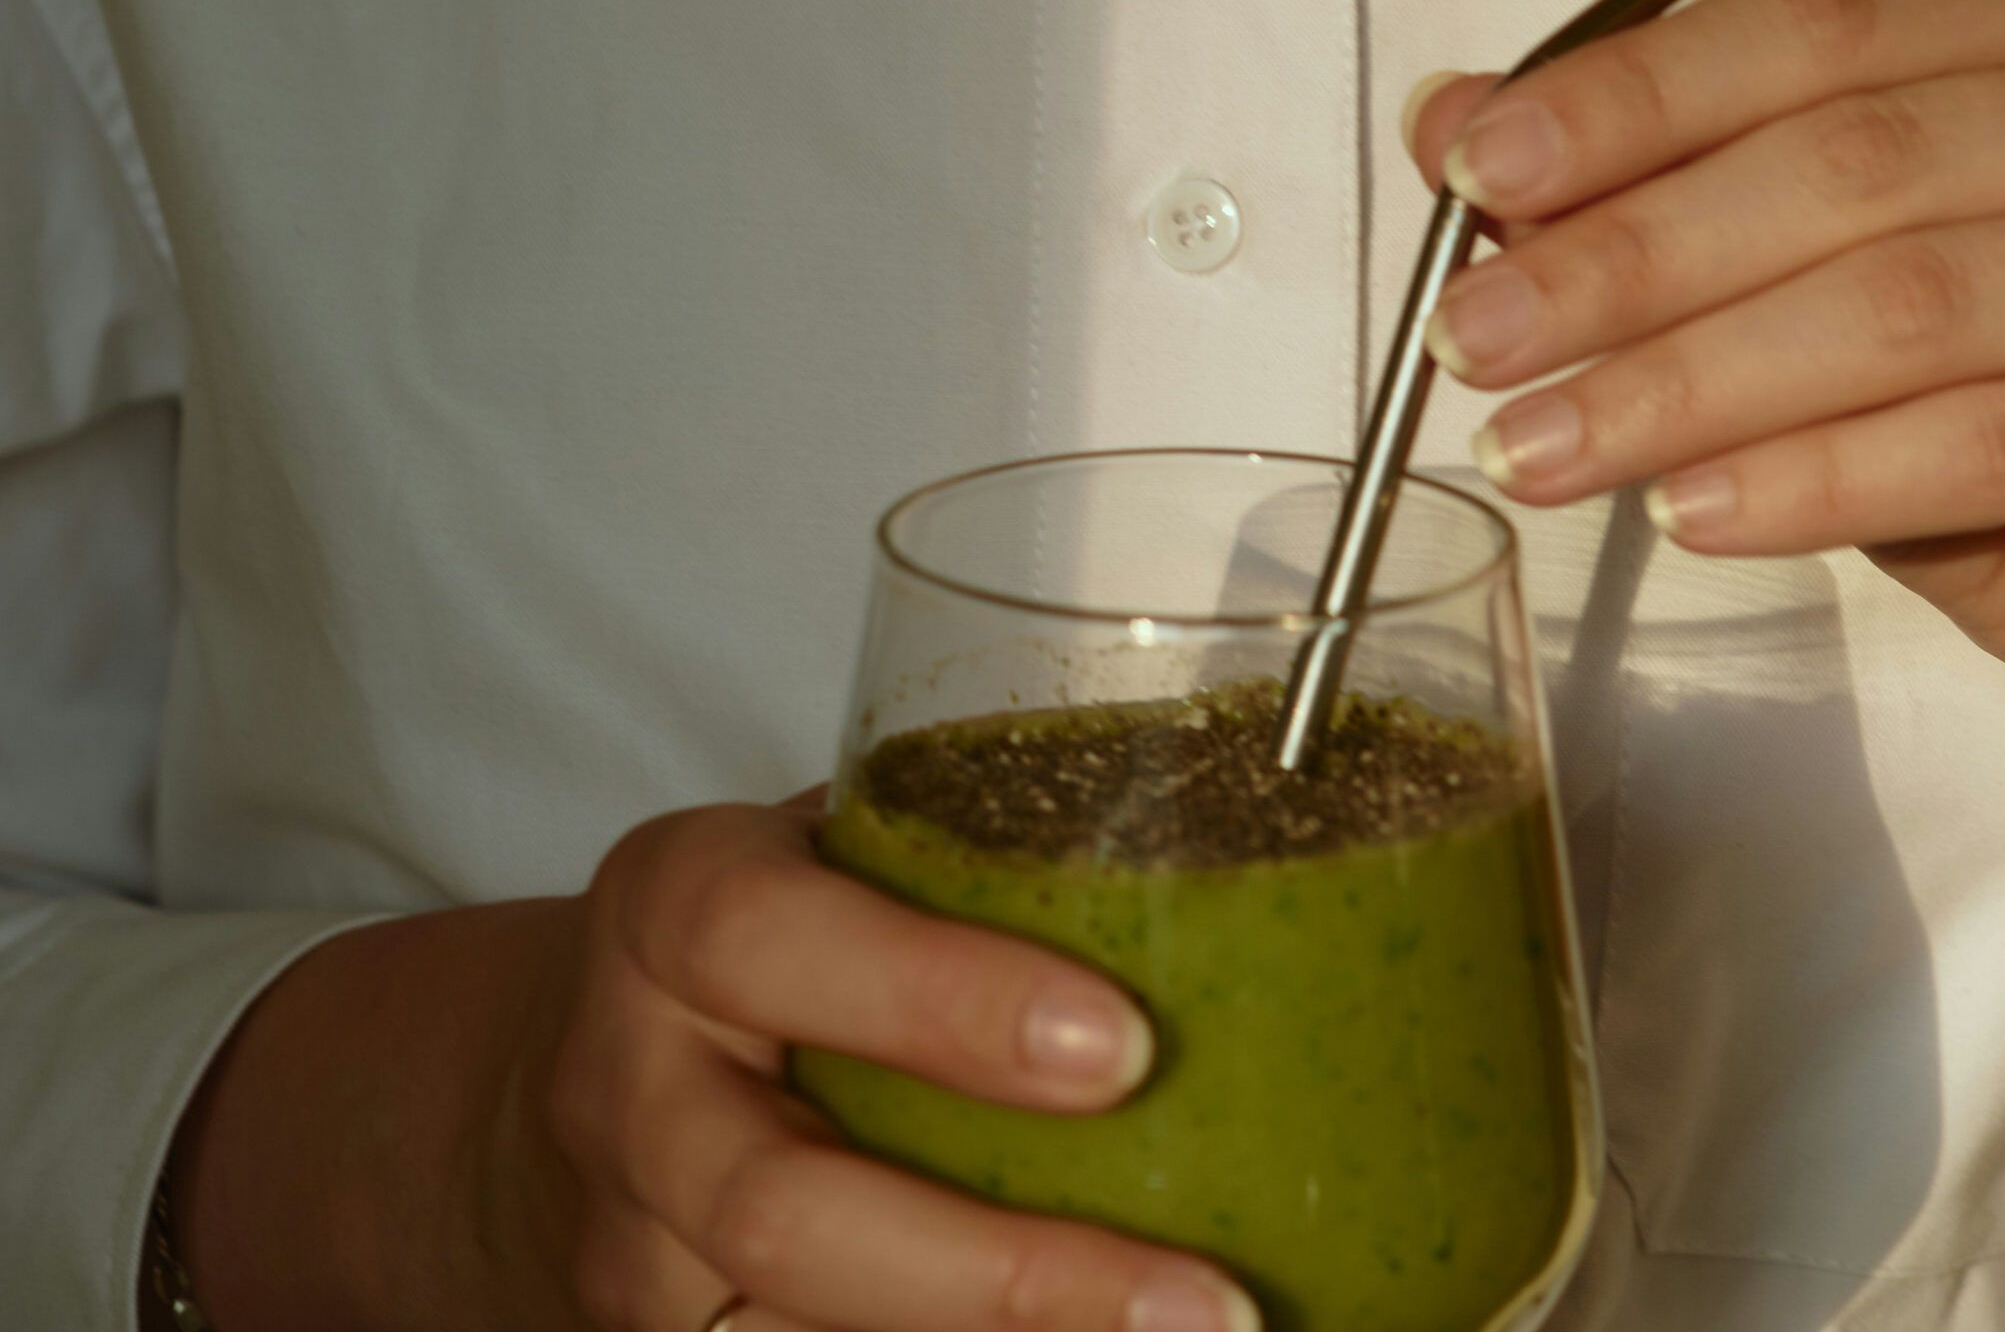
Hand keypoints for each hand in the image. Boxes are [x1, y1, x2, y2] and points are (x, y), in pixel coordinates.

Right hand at [165, 794, 1255, 1331]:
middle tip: (1205, 1301)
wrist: (594, 1061)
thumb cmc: (793, 936)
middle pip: (776, 1208)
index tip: (1122, 1051)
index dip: (937, 1000)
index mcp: (675, 912)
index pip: (764, 940)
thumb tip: (1275, 877)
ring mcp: (633, 1248)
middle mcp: (631, 1088)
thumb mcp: (848, 853)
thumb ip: (993, 863)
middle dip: (1004, 1273)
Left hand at [1403, 0, 2004, 958]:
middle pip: (1850, 164)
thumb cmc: (1984, 419)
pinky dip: (1810, 482)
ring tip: (1539, 450)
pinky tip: (1687, 515)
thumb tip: (1448, 124)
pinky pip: (1981, 445)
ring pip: (1905, 308)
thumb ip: (1649, 192)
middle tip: (1474, 342)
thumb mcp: (1802, 292)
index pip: (1817, 24)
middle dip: (1631, 257)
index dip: (1634, 98)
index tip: (1474, 171)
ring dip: (1686, 385)